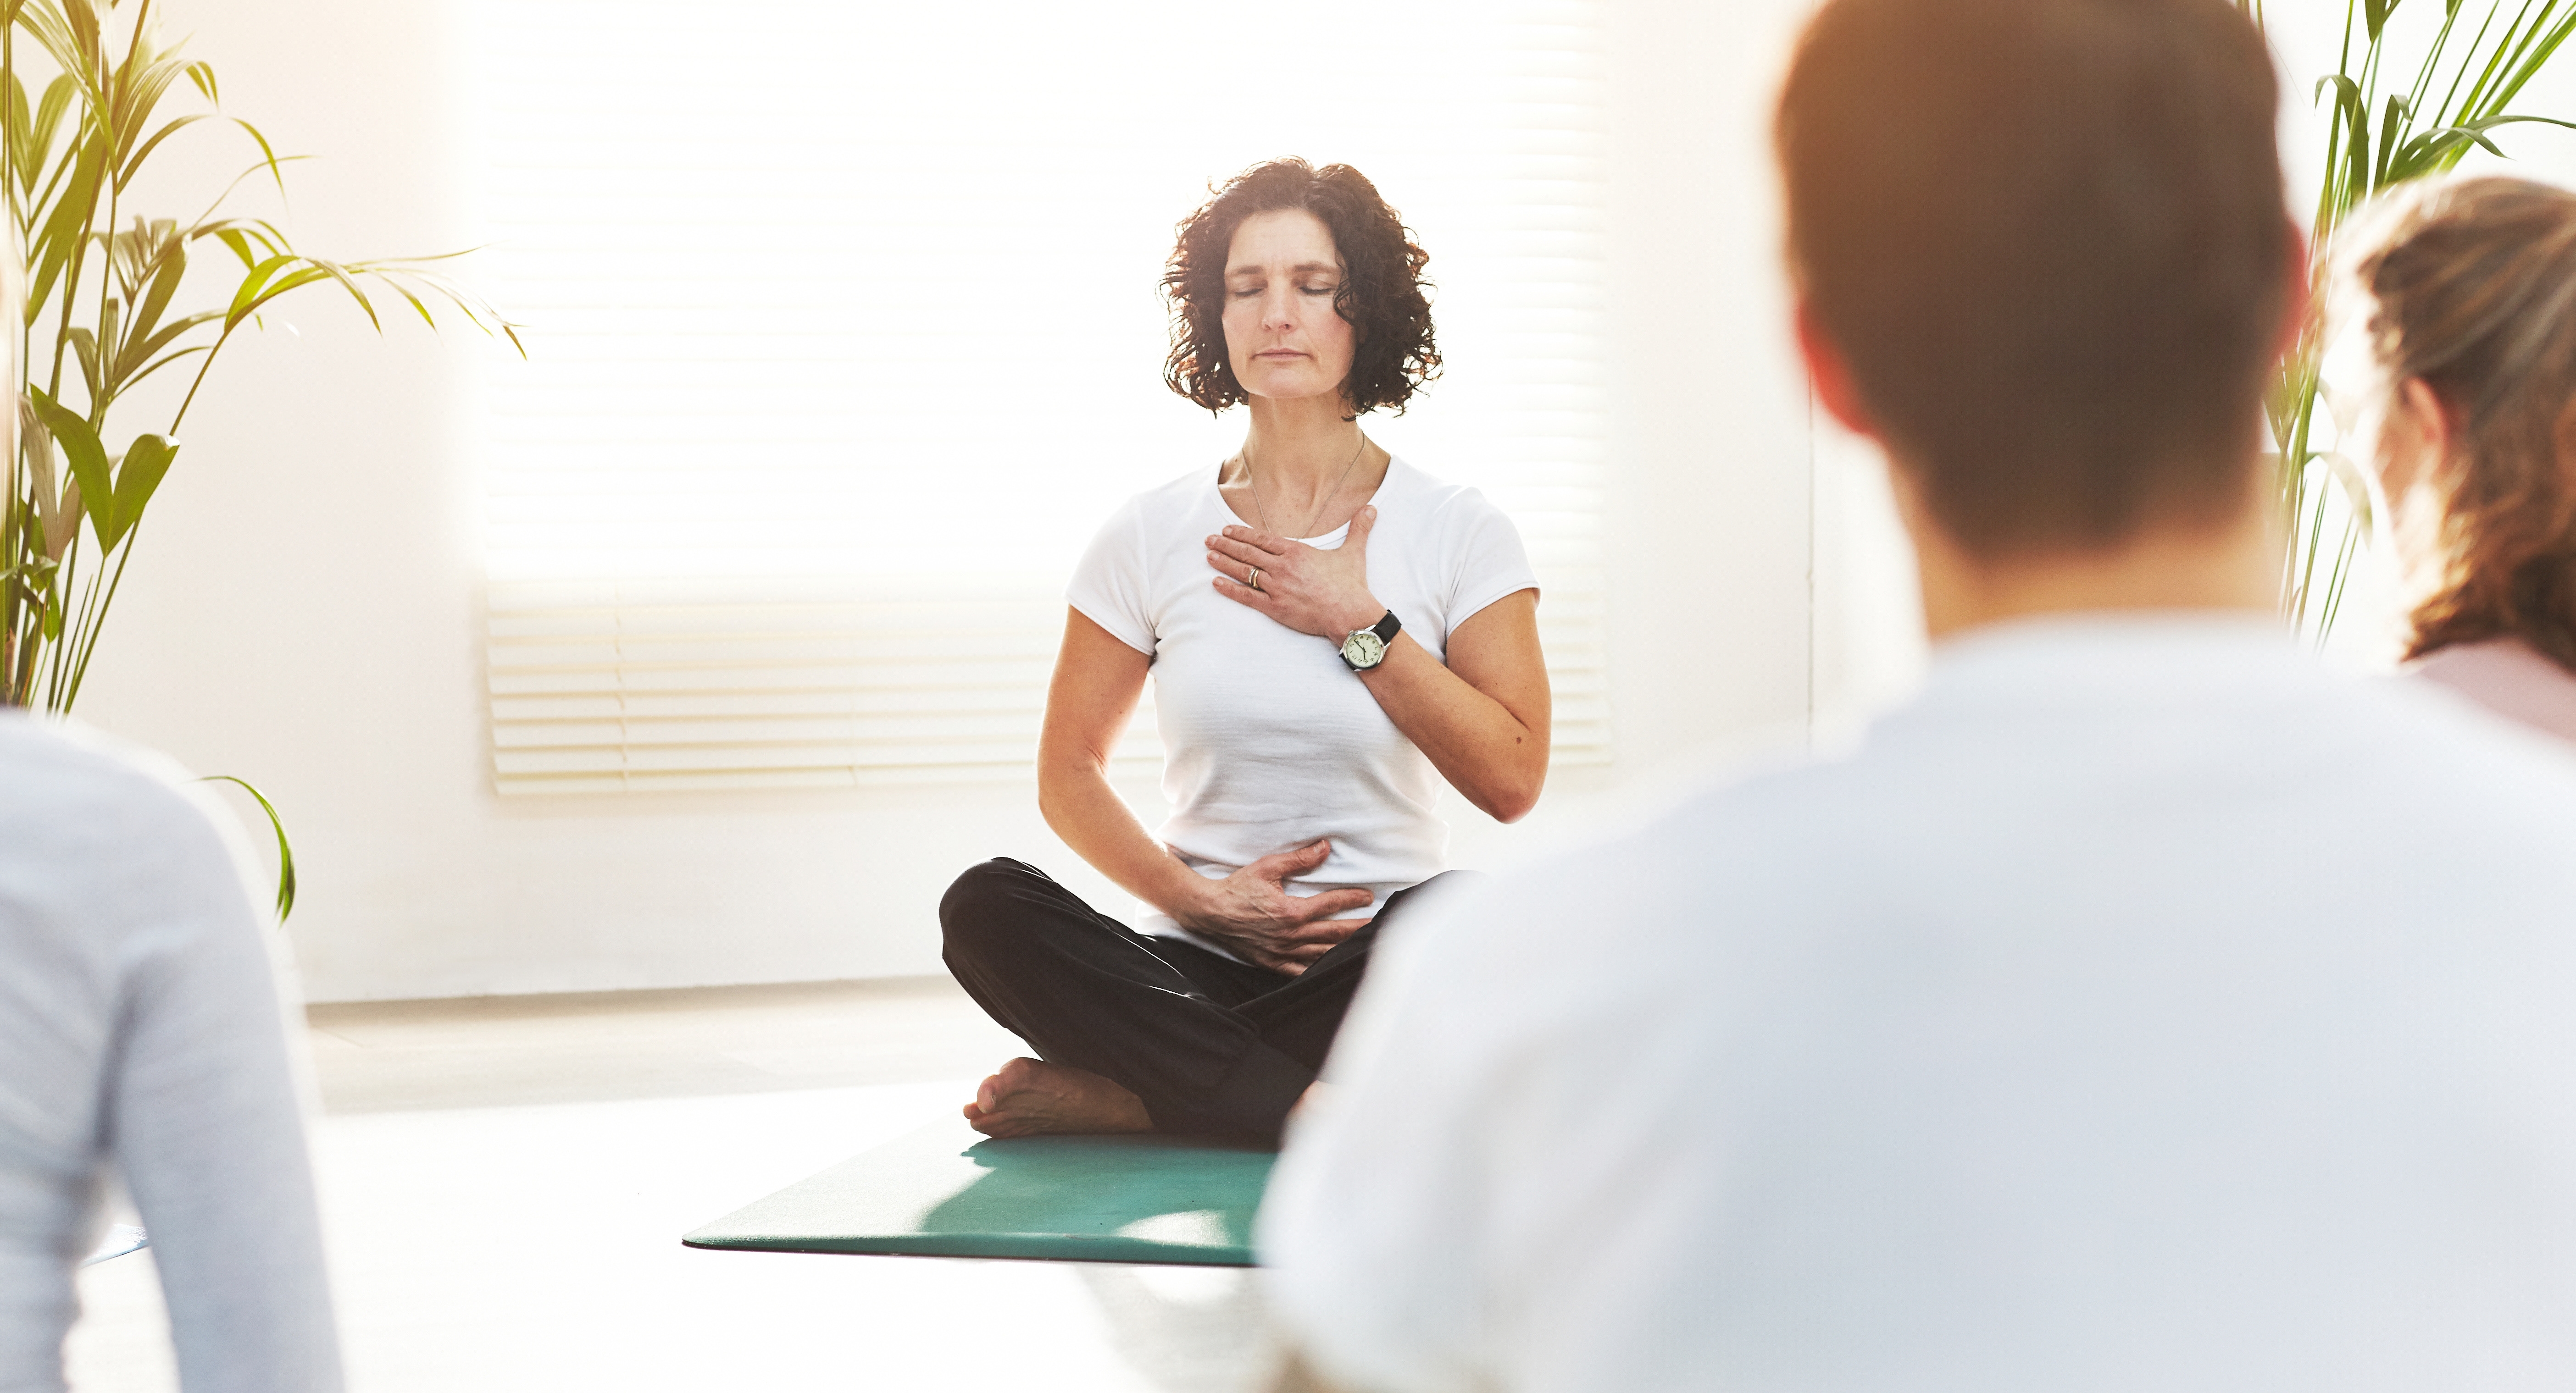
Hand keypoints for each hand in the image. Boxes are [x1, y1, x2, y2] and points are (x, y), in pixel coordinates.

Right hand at [1172, 838, 1373, 974]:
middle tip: (1378, 924)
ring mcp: (1283, 952)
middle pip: (1334, 933)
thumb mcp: (1267, 868)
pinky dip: (1319, 970)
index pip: (1331, 904)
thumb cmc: (1237, 888)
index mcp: (1292, 911)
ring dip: (1345, 949)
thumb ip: (1298, 859)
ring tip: (1363, 946)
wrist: (1209, 912)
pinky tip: (1332, 968)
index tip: (1368, 896)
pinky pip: (1301, 971)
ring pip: (1322, 954)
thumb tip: (1325, 848)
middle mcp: (1291, 935)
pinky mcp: (1273, 963)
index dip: (1353, 899)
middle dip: (1359, 928)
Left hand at [1206, 507, 1385, 640]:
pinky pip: (1246, 597)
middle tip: (1209, 539)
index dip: (1242, 534)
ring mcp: (1276, 588)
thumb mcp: (1354, 552)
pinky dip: (1229, 589)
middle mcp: (1282, 567)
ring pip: (1243, 572)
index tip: (1228, 529)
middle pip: (1247, 553)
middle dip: (1226, 545)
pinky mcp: (1274, 607)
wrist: (1350, 614)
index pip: (1262, 539)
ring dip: (1223, 563)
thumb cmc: (1351, 585)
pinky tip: (1216, 583)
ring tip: (1208, 556)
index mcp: (1296, 552)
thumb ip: (1358, 529)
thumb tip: (1371, 508)